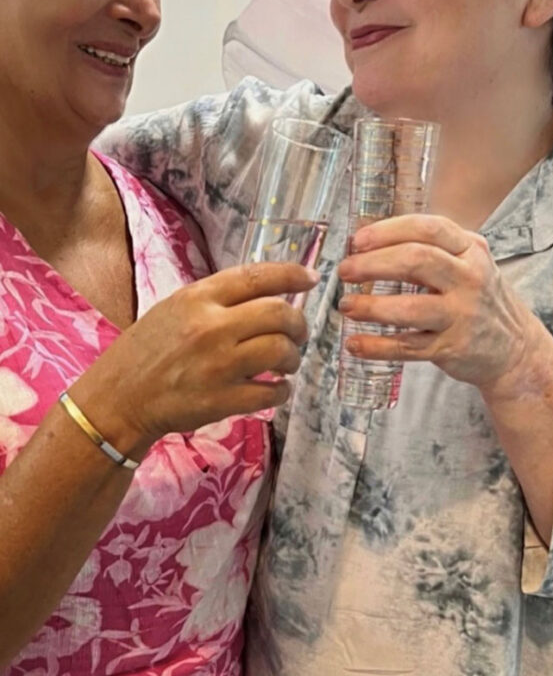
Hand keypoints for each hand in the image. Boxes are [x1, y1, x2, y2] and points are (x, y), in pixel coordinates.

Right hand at [73, 262, 318, 452]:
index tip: (312, 278)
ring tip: (287, 363)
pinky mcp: (221, 400)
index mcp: (198, 298)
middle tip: (298, 334)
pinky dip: (282, 390)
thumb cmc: (147, 350)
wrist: (119, 399)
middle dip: (299, 324)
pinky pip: (271, 392)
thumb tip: (268, 292)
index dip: (292, 274)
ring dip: (293, 357)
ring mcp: (218, 365)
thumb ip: (217, 299)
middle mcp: (210, 327)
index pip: (257, 276)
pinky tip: (275, 388)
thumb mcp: (174, 308)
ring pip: (281, 351)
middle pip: (279, 314)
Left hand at [338, 214, 530, 389]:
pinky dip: (376, 346)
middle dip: (373, 264)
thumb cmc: (479, 298)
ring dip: (371, 306)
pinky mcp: (451, 349)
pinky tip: (355, 343)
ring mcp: (461, 316)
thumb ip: (430, 249)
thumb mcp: (468, 264)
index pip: (428, 228)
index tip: (357, 240)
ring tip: (346, 306)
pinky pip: (407, 347)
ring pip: (409, 308)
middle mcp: (470, 279)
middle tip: (345, 270)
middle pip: (416, 261)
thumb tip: (369, 244)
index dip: (388, 231)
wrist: (515, 349)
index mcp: (471, 250)